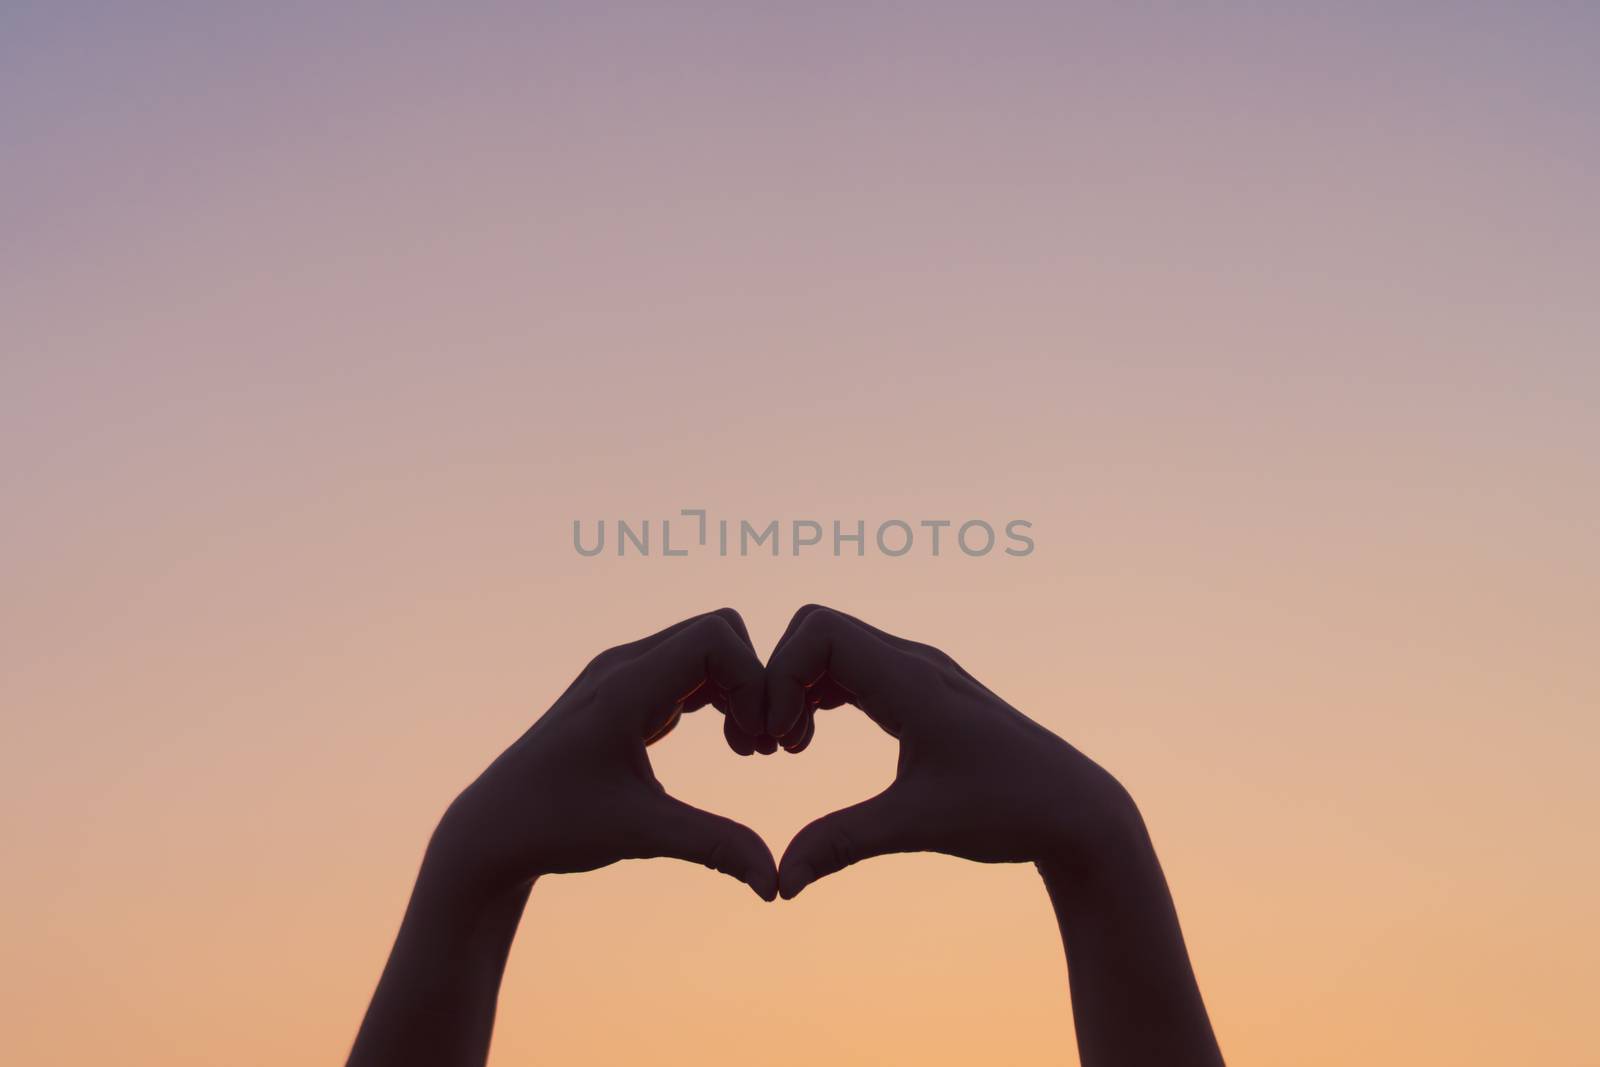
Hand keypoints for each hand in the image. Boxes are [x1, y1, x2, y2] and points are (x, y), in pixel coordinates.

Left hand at [426, 608, 778, 902]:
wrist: (493, 828)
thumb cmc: (556, 827)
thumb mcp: (640, 835)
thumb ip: (714, 847)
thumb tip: (775, 886)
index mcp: (624, 687)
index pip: (716, 638)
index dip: (753, 680)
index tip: (757, 741)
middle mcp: (622, 665)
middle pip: (718, 631)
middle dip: (753, 681)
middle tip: (758, 746)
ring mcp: (620, 673)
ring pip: (705, 646)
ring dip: (737, 688)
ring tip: (745, 748)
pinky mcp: (622, 690)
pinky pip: (687, 667)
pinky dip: (717, 695)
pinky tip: (724, 743)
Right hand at [764, 604, 1138, 897]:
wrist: (1075, 808)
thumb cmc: (1007, 810)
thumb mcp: (917, 827)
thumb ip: (842, 844)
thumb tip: (780, 883)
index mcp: (911, 681)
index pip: (818, 631)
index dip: (780, 675)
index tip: (778, 740)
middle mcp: (913, 662)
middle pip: (815, 629)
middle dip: (779, 678)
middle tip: (773, 744)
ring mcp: (919, 671)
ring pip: (833, 645)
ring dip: (798, 686)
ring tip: (790, 747)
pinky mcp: (922, 690)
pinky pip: (853, 666)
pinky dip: (820, 692)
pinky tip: (812, 741)